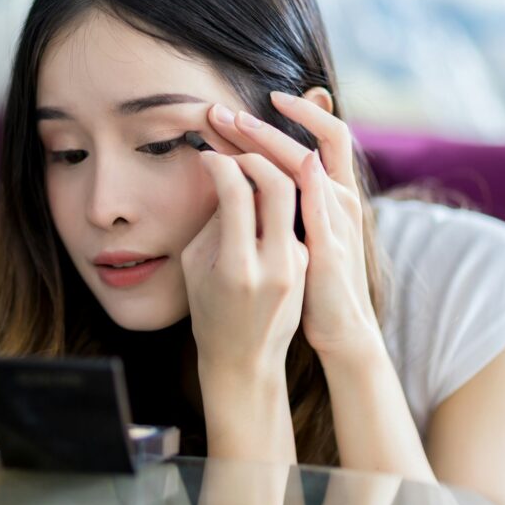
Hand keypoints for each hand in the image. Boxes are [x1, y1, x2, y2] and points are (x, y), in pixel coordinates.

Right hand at [181, 149, 308, 373]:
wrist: (245, 359)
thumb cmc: (209, 311)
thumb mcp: (196, 265)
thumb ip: (215, 220)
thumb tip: (229, 176)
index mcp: (238, 266)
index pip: (238, 193)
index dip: (222, 165)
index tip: (209, 155)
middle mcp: (275, 263)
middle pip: (278, 185)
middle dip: (256, 153)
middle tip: (236, 145)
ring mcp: (297, 263)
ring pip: (294, 193)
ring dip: (271, 167)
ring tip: (249, 153)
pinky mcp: (308, 261)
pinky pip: (294, 214)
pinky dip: (276, 193)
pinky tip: (260, 182)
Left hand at [205, 91, 382, 361]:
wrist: (341, 329)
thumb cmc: (311, 281)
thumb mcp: (295, 236)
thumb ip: (277, 206)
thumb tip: (243, 177)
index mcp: (329, 193)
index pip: (309, 139)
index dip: (280, 119)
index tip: (237, 108)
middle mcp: (339, 198)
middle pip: (304, 144)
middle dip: (261, 126)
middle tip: (222, 111)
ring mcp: (338, 221)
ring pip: (309, 166)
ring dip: (272, 142)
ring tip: (238, 124)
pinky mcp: (332, 249)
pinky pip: (323, 208)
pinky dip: (310, 181)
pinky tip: (296, 161)